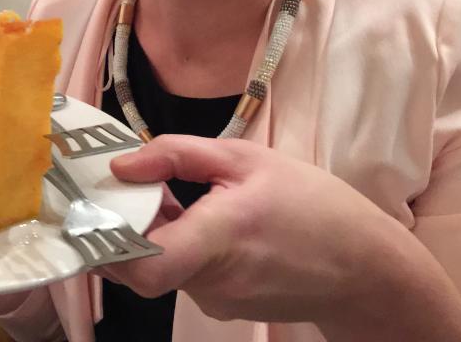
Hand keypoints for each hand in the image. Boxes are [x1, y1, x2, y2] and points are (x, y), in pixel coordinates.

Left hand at [97, 136, 460, 338]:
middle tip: (126, 187)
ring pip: (161, 266)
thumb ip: (176, 154)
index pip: (142, 267)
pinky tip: (201, 218)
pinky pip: (183, 273)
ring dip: (154, 232)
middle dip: (123, 226)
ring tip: (175, 196)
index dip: (106, 244)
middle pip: (140, 264)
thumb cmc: (315, 206)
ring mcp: (216, 301)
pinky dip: (178, 246)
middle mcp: (211, 281)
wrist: (368, 270)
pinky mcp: (222, 306)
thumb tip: (121, 164)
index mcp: (219, 239)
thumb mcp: (246, 157)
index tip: (92, 207)